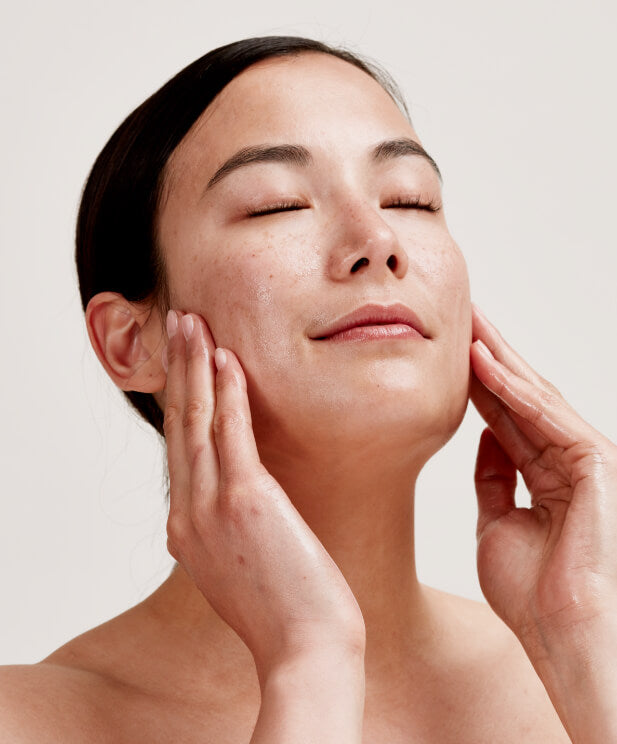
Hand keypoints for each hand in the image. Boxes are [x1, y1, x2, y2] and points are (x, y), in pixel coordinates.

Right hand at [162, 310, 364, 681]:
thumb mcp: (242, 564)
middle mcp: (186, 515)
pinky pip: (229, 433)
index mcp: (186, 529)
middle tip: (179, 322)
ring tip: (192, 321)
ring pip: (195, 420)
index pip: (181, 450)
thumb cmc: (286, 609)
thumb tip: (238, 501)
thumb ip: (229, 528)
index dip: (181, 401)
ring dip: (193, 364)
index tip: (187, 365)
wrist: (305, 649)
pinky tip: (225, 357)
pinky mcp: (243, 501)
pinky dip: (225, 391)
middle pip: (178, 425)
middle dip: (177, 369)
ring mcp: (210, 507)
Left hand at [469, 304, 616, 652]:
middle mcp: (567, 459)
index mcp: (546, 475)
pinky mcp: (595, 460)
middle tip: (461, 317)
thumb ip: (493, 480)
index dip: (476, 383)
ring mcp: (583, 457)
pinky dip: (513, 387)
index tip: (447, 353)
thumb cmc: (532, 593)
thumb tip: (485, 439)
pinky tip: (483, 361)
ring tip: (468, 322)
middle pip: (521, 396)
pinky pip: (546, 415)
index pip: (506, 416)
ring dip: (498, 357)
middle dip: (489, 355)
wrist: (562, 633)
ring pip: (534, 395)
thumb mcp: (496, 525)